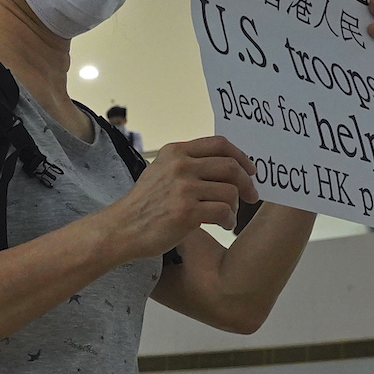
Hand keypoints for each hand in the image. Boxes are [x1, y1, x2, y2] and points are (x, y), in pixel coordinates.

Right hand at [98, 136, 257, 256]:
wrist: (122, 229)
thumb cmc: (144, 205)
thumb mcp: (161, 172)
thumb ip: (186, 164)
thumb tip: (226, 166)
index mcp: (175, 152)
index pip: (220, 144)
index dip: (241, 157)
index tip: (249, 171)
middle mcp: (180, 166)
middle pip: (230, 167)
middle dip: (246, 183)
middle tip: (251, 196)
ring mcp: (183, 189)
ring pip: (230, 191)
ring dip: (235, 206)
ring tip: (228, 216)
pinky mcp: (186, 212)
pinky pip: (223, 212)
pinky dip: (228, 221)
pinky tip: (223, 226)